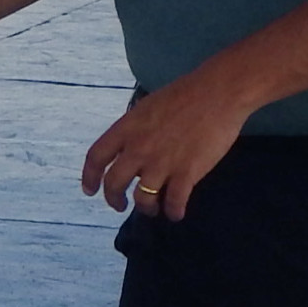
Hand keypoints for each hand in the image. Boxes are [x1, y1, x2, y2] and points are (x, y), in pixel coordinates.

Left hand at [79, 65, 254, 220]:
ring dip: (146, 209)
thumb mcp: (147, 107)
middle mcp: (138, 148)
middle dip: (114, 199)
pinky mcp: (187, 173)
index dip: (89, 177)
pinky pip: (174, 202)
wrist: (218, 93)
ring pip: (142, 199)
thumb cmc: (184, 94)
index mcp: (126, 128)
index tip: (90, 190)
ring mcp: (162, 163)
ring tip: (153, 209)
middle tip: (119, 205)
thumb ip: (135, 130)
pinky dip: (173, 212)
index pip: (96, 157)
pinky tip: (176, 213)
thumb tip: (131, 151)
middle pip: (114, 183)